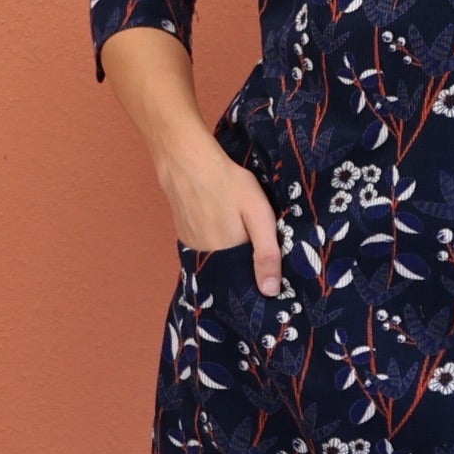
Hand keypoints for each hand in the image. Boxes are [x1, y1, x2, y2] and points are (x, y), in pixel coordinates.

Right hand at [155, 133, 282, 295]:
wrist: (188, 161)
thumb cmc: (229, 184)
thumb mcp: (259, 214)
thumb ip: (267, 252)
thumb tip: (271, 292)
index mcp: (226, 256)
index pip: (247, 274)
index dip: (259, 268)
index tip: (271, 260)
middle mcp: (205, 258)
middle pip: (231, 265)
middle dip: (245, 256)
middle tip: (252, 231)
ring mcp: (191, 246)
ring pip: (218, 254)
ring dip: (229, 245)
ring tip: (235, 223)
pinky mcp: (182, 234)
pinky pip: (205, 244)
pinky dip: (214, 236)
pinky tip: (219, 218)